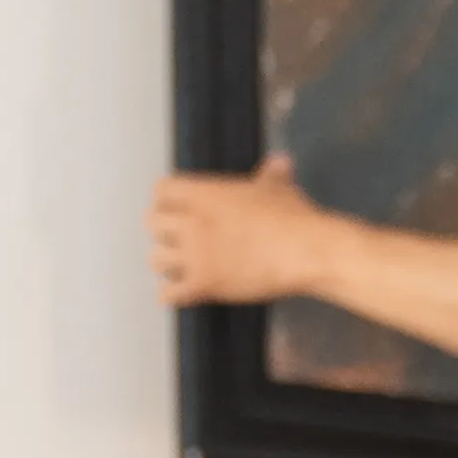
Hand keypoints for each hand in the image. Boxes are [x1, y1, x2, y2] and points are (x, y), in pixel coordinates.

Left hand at [150, 155, 346, 305]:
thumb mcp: (278, 187)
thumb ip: (269, 175)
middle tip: (178, 240)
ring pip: (155, 260)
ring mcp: (196, 255)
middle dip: (164, 232)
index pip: (162, 190)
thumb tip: (280, 162)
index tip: (177, 209)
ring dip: (167, 264)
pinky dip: (172, 295)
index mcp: (206, 194)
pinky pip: (168, 294)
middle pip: (152, 224)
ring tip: (180, 267)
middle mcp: (193, 222)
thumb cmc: (293, 217)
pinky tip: (181, 293)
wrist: (305, 251)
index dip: (168, 200)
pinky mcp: (204, 284)